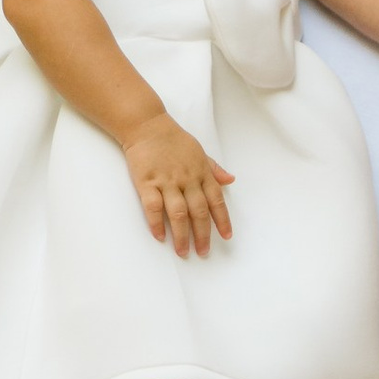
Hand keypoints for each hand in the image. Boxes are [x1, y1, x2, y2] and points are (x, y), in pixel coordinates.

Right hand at [123, 116, 234, 256]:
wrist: (147, 126)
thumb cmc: (174, 140)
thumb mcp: (199, 151)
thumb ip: (214, 169)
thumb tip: (231, 180)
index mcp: (201, 172)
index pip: (216, 201)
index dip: (222, 220)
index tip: (226, 236)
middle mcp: (187, 179)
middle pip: (199, 212)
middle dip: (203, 235)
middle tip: (203, 252)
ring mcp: (167, 181)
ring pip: (178, 214)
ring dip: (182, 235)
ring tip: (183, 252)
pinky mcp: (147, 182)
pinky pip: (153, 207)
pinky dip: (157, 223)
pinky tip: (160, 236)